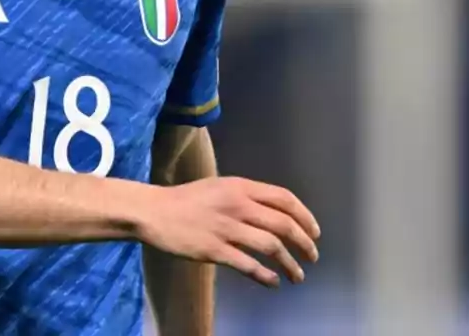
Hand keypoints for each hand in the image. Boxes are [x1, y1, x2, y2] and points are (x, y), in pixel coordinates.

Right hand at [139, 176, 320, 287]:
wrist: (153, 212)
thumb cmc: (186, 200)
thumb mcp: (219, 186)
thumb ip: (245, 196)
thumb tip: (273, 213)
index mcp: (239, 187)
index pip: (284, 198)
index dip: (305, 217)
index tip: (314, 232)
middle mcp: (237, 205)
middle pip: (283, 225)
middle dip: (305, 243)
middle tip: (311, 257)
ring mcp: (226, 228)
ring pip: (271, 247)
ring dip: (290, 264)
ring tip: (296, 275)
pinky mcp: (214, 250)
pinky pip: (248, 265)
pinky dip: (265, 276)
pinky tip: (272, 282)